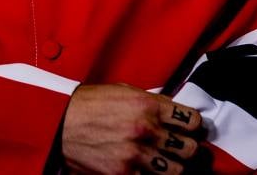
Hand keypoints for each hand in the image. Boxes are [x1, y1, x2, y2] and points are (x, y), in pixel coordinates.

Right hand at [61, 83, 201, 174]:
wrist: (61, 122)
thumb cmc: (90, 103)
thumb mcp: (124, 91)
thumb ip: (151, 102)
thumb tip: (173, 113)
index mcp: (148, 105)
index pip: (192, 120)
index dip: (195, 126)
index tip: (191, 129)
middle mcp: (146, 129)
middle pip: (189, 148)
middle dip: (188, 148)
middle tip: (182, 147)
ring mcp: (135, 154)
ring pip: (176, 170)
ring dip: (174, 166)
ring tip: (166, 161)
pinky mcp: (124, 173)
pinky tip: (147, 168)